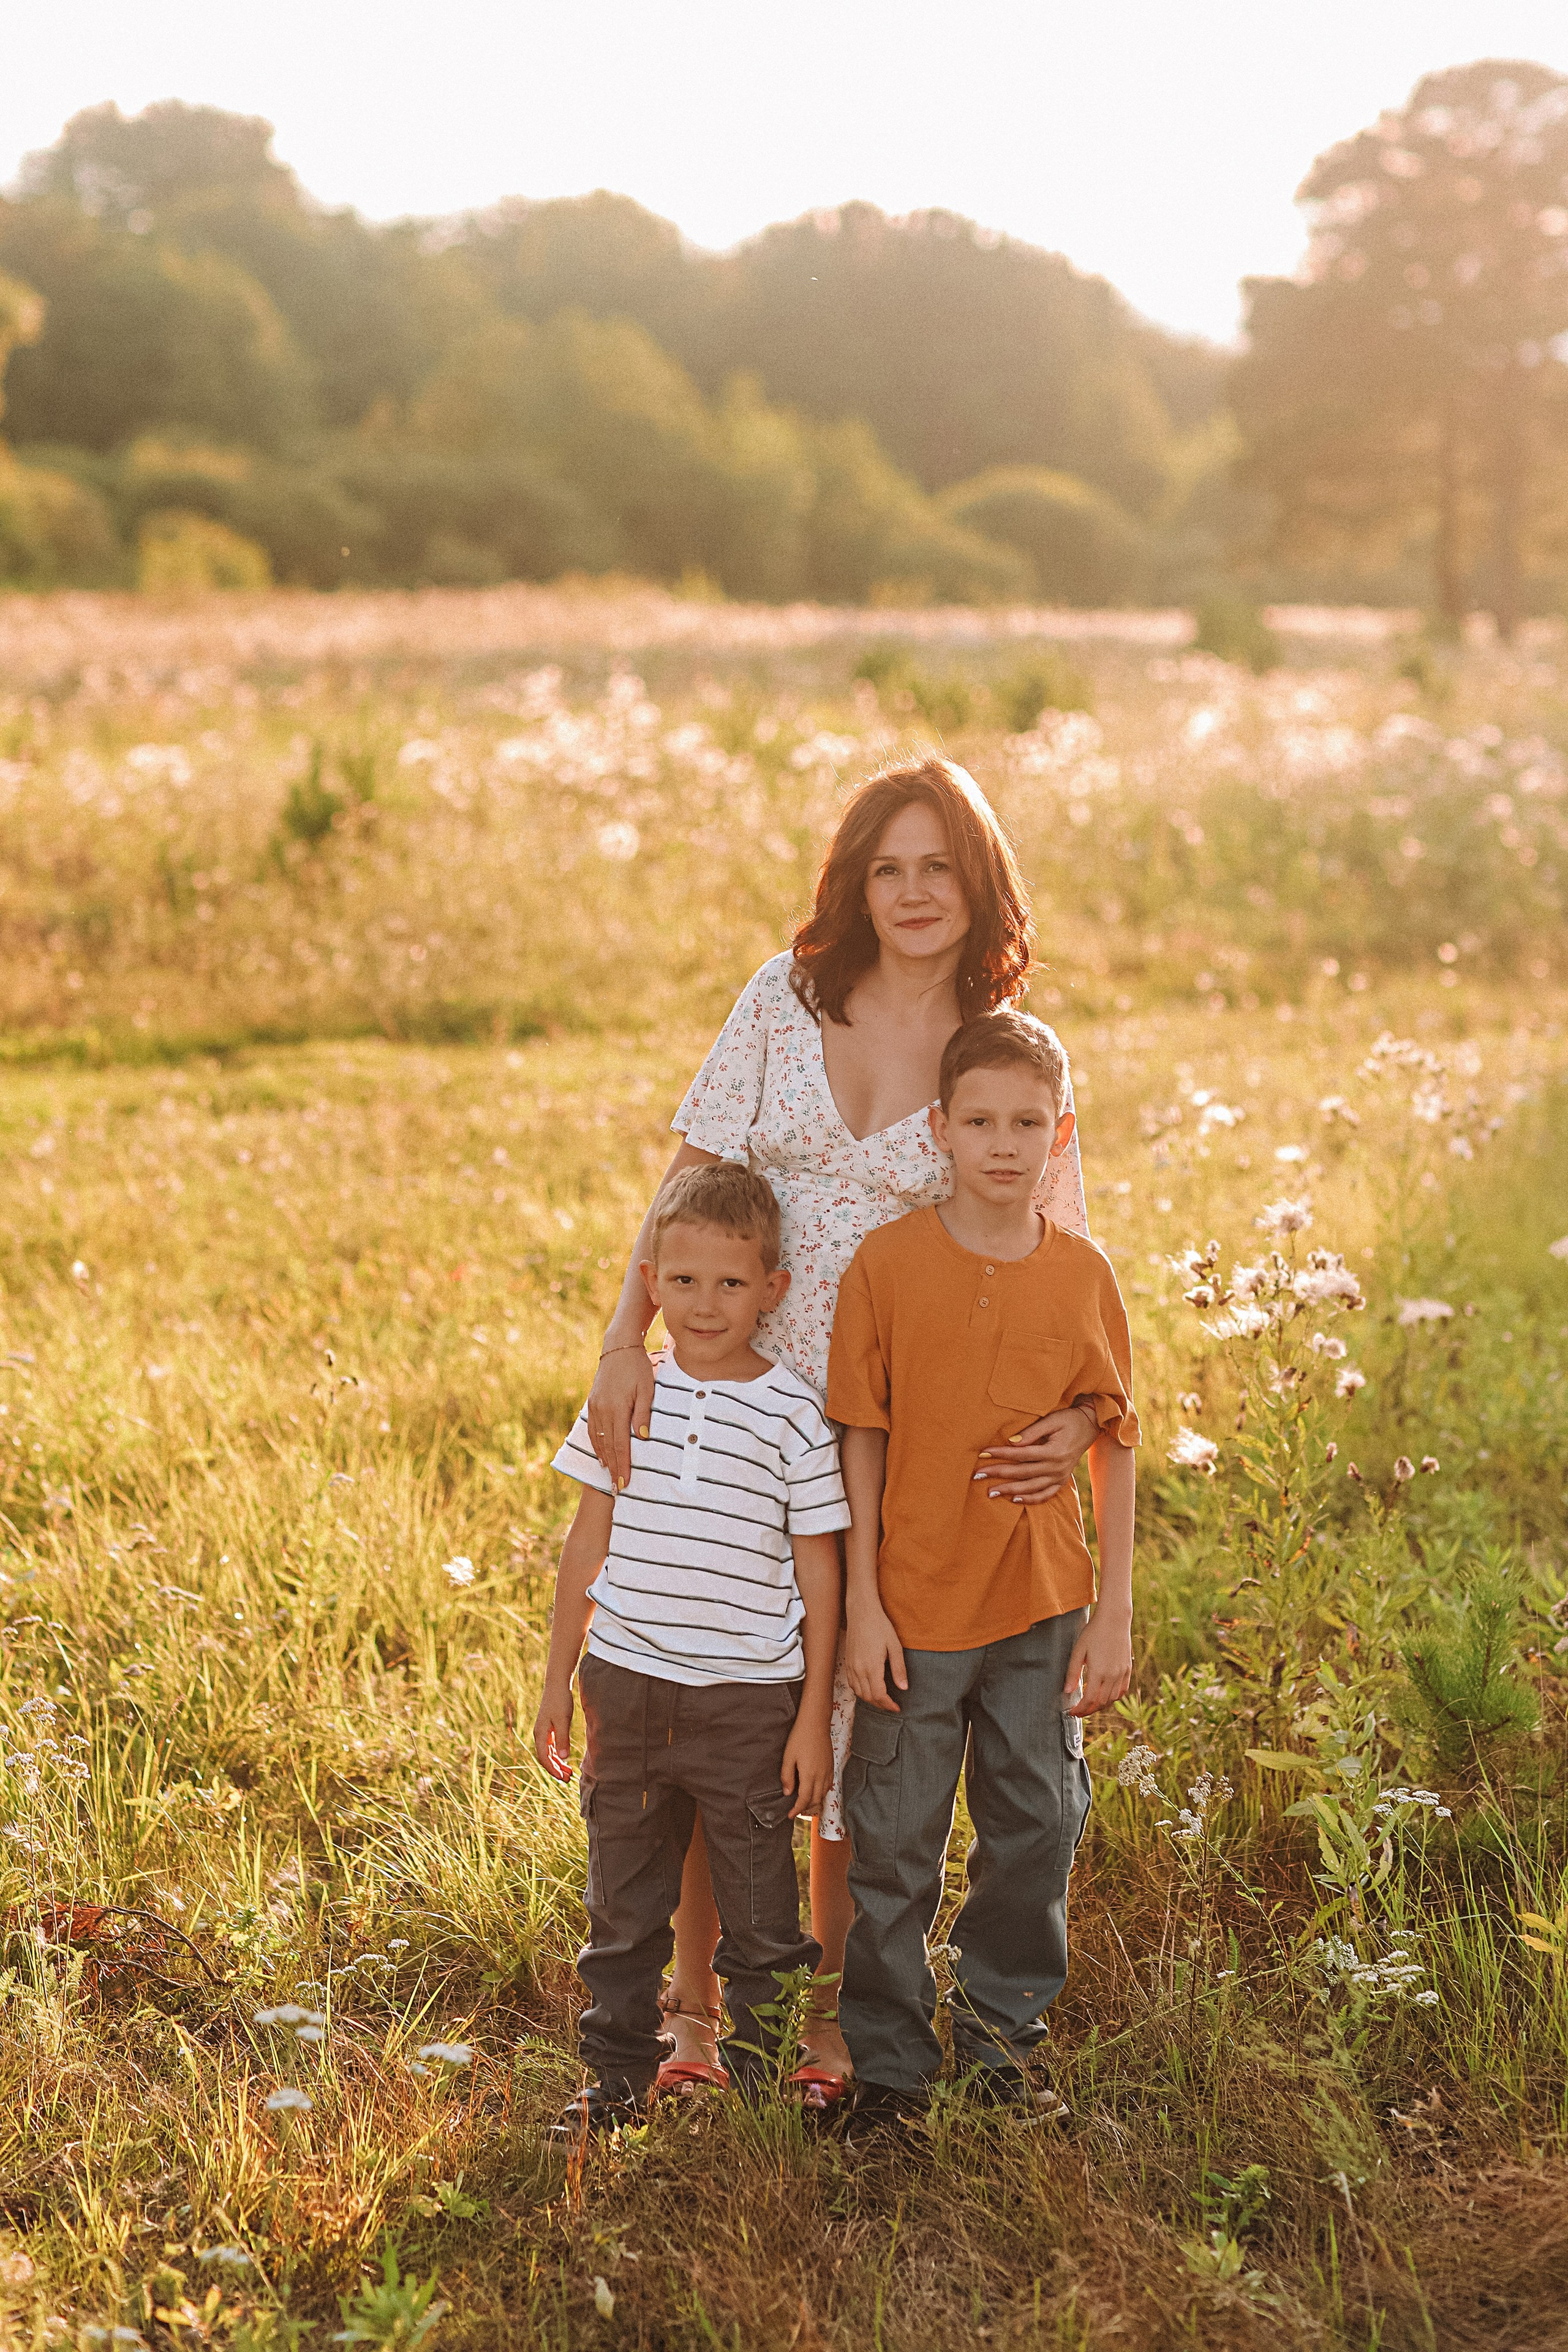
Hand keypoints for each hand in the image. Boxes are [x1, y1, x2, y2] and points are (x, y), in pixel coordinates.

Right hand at [532, 1678, 575, 1779]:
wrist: (557, 1684)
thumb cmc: (560, 1701)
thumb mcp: (562, 1720)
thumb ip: (562, 1739)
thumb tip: (562, 1758)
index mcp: (540, 1734)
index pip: (544, 1758)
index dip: (552, 1769)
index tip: (563, 1778)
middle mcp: (539, 1734)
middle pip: (545, 1758)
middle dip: (555, 1770)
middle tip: (568, 1779)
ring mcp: (543, 1731)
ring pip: (548, 1753)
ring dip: (557, 1764)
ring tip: (569, 1773)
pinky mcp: (549, 1728)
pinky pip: (551, 1746)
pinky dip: (558, 1755)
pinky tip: (565, 1759)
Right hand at [584, 1343, 654, 1491]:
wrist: (618, 1347)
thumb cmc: (638, 1367)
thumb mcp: (647, 1388)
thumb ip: (643, 1413)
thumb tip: (642, 1437)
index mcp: (617, 1408)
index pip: (621, 1444)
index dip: (623, 1465)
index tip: (625, 1483)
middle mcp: (603, 1410)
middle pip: (608, 1446)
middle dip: (613, 1469)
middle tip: (617, 1490)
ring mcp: (595, 1407)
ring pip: (598, 1440)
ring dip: (604, 1460)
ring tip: (609, 1477)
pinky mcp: (592, 1403)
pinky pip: (593, 1430)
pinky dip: (597, 1445)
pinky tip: (601, 1455)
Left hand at [781, 1717, 833, 1816]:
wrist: (816, 1722)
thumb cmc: (800, 1737)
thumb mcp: (788, 1757)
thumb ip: (787, 1776)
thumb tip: (787, 1793)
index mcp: (809, 1775)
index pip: (804, 1800)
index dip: (796, 1810)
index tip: (790, 1815)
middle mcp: (821, 1776)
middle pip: (815, 1800)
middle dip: (805, 1808)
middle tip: (795, 1811)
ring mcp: (828, 1771)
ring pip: (823, 1794)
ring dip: (814, 1802)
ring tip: (804, 1803)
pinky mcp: (831, 1765)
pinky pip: (828, 1785)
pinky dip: (821, 1793)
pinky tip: (815, 1790)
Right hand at [845, 1602, 906, 1711]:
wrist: (861, 1611)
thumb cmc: (880, 1626)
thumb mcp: (894, 1646)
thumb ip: (899, 1668)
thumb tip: (903, 1688)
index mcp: (871, 1667)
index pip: (879, 1695)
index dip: (888, 1705)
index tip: (897, 1708)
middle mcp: (858, 1669)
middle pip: (868, 1697)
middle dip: (881, 1704)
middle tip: (892, 1705)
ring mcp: (851, 1666)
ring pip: (859, 1692)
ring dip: (870, 1699)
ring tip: (882, 1699)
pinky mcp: (847, 1662)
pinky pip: (852, 1684)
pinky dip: (860, 1691)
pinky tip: (869, 1688)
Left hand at [976, 1402, 1098, 1504]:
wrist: (1089, 1427)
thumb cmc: (1068, 1420)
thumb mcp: (1052, 1420)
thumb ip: (1032, 1432)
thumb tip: (1011, 1442)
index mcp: (1054, 1451)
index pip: (1021, 1454)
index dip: (1001, 1454)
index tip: (983, 1452)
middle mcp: (1057, 1467)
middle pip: (1022, 1473)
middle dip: (998, 1474)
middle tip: (977, 1475)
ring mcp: (1060, 1477)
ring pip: (1030, 1487)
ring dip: (1009, 1490)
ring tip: (990, 1493)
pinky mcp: (1061, 1481)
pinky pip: (1045, 1495)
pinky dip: (1030, 1499)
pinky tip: (1014, 1500)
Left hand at [1062, 1607, 1132, 1718]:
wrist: (1114, 1619)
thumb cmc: (1094, 1632)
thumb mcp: (1078, 1651)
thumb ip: (1072, 1673)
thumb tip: (1067, 1692)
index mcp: (1098, 1671)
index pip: (1089, 1699)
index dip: (1080, 1709)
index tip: (1072, 1712)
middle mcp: (1112, 1675)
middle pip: (1101, 1702)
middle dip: (1089, 1710)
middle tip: (1079, 1711)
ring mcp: (1122, 1673)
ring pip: (1112, 1699)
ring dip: (1101, 1706)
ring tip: (1090, 1706)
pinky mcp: (1128, 1669)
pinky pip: (1122, 1690)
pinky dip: (1113, 1698)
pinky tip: (1105, 1696)